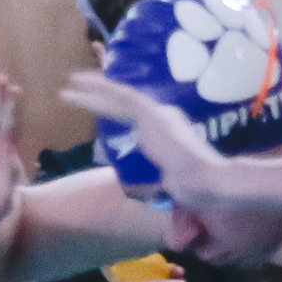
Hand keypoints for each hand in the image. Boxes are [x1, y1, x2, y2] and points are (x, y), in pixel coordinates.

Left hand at [62, 71, 235, 208]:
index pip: (137, 114)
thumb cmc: (198, 189)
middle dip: (102, 91)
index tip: (101, 103)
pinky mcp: (151, 115)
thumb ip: (162, 185)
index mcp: (168, 129)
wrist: (210, 182)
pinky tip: (79, 86)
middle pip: (126, 101)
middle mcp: (163, 117)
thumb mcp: (173, 185)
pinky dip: (99, 91)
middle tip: (78, 83)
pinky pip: (120, 98)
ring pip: (119, 96)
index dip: (118, 106)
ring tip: (71, 82)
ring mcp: (157, 114)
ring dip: (93, 89)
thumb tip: (162, 199)